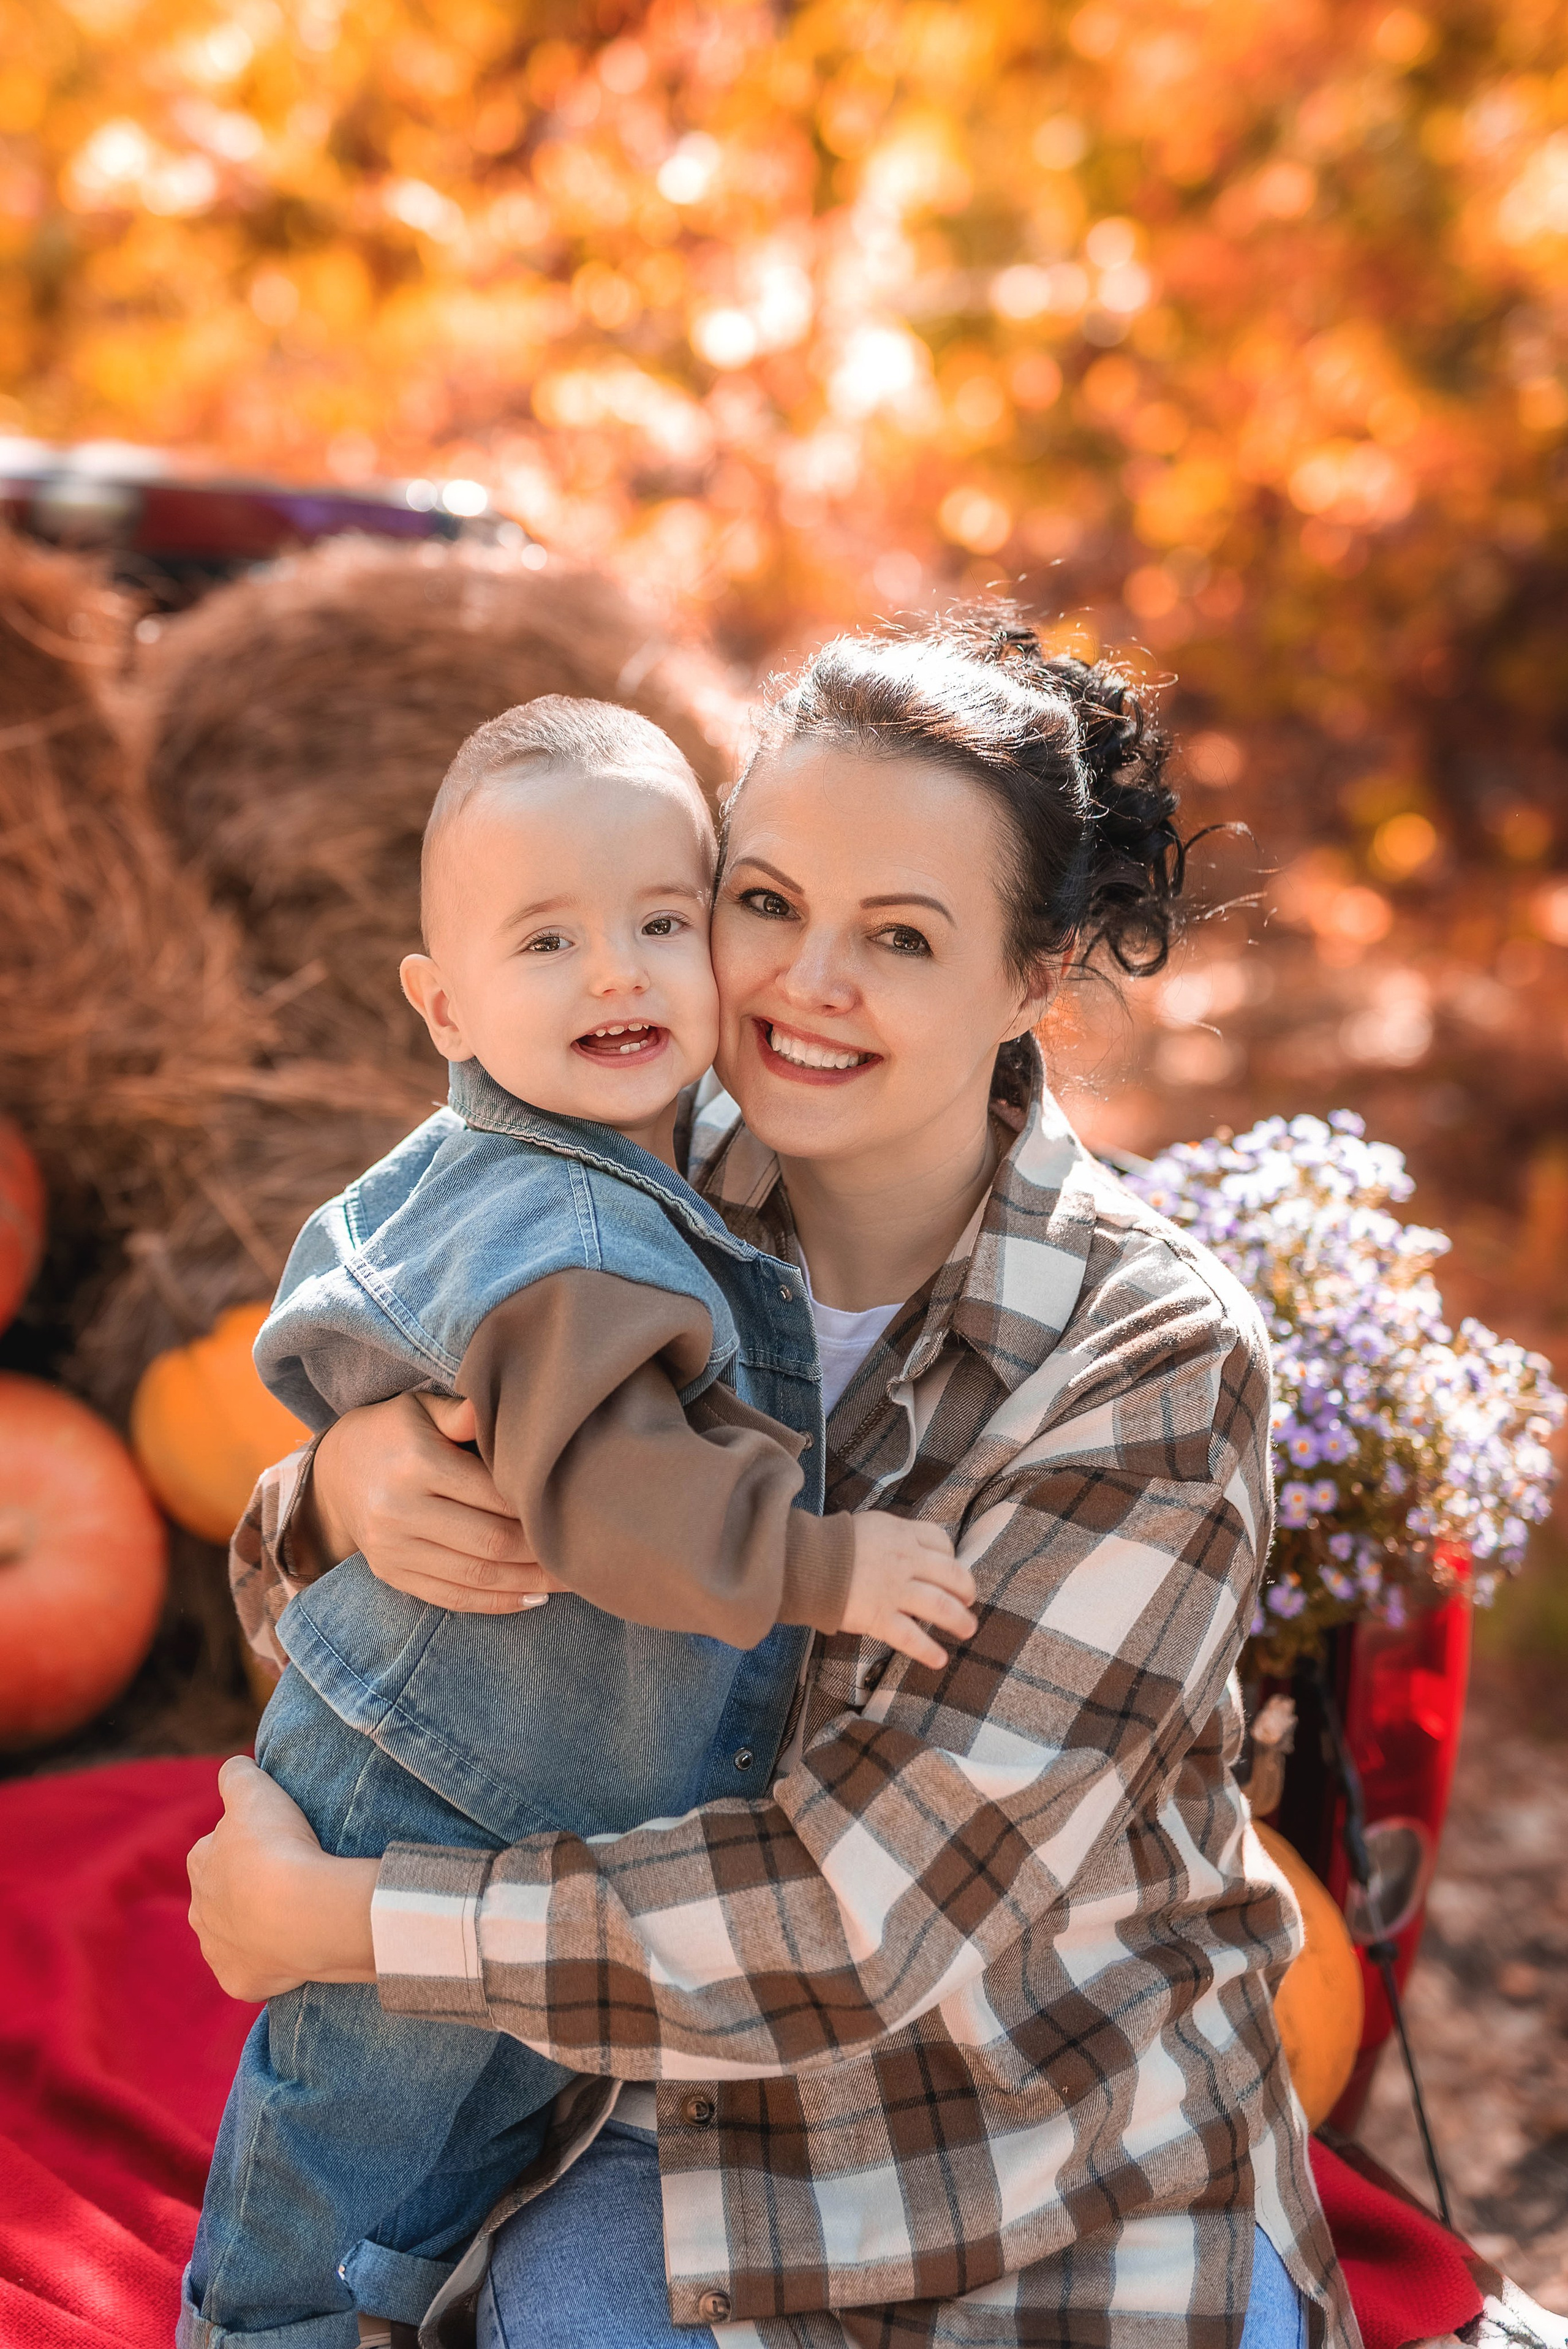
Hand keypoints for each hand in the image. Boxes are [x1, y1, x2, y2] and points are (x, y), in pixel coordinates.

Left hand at [186, 1755, 378, 2000]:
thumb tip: (234, 1769)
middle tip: (289, 1879)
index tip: (276, 1843)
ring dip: (257, 1927)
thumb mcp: (255, 1789)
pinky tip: (293, 1950)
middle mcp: (199, 1910)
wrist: (301, 1913)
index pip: (216, 1847)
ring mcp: (218, 1950)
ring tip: (295, 1915)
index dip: (247, 1843)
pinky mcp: (239, 1982)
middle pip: (223, 1895)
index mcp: (200, 1863)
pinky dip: (270, 1963)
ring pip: (235, 1935)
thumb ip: (237, 1774)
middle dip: (248, 1888)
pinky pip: (253, 1971)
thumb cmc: (277, 1847)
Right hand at [308, 1391, 566, 1612]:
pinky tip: (532, 1599)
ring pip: (474, 1575)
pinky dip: (495, 1603)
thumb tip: (505, 1406)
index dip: (536, 1507)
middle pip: (489, 1540)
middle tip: (587, 1554)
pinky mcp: (391, 1574)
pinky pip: (450, 1597)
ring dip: (528, 1584)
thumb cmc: (393, 1432)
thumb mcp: (421, 1408)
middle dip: (542, 1553)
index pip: (492, 1493)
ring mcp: (393, 1548)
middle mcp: (401, 1509)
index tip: (575, 1512)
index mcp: (416, 1463)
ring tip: (570, 1581)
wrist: (332, 1473)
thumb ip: (463, 1414)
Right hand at [841, 1515, 976, 1671]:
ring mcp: (894, 1590)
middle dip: (966, 1590)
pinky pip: (912, 1638)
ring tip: (967, 1630)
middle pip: (952, 1575)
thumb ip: (893, 1536)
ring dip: (960, 1621)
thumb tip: (912, 1551)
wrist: (804, 1561)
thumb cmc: (831, 1544)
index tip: (951, 1569)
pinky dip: (928, 1651)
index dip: (951, 1557)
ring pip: (941, 1607)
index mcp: (902, 1535)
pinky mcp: (880, 1617)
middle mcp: (905, 1561)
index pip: (941, 1541)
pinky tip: (939, 1660)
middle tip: (968, 1601)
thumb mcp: (869, 1526)